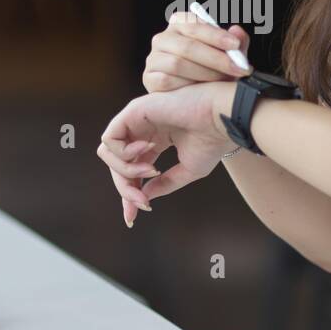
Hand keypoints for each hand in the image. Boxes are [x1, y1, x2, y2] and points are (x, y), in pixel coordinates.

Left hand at [98, 82, 235, 225]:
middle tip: (143, 202)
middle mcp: (142, 130)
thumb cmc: (212, 140)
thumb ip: (164, 183)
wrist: (222, 118)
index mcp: (155, 140)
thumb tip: (143, 197)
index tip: (131, 218)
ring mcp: (136, 119)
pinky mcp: (132, 111)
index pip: (131, 169)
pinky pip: (110, 139)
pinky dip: (124, 153)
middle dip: (126, 188)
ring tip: (151, 171)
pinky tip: (148, 150)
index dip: (129, 193)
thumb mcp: (188, 170)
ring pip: (107, 153)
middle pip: (117, 165)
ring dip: (126, 170)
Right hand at [142, 11, 250, 92]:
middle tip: (238, 68)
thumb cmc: (214, 69)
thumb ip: (236, 44)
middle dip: (216, 58)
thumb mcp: (228, 56)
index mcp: (180, 23)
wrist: (194, 96)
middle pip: (188, 46)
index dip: (215, 34)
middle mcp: (163, 37)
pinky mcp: (149, 77)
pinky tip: (201, 90)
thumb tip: (237, 31)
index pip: (194, 24)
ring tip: (224, 81)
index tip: (235, 45)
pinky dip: (187, 85)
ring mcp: (153, 58)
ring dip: (205, 73)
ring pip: (178, 64)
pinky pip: (167, 80)